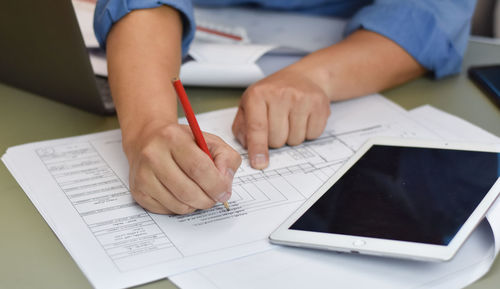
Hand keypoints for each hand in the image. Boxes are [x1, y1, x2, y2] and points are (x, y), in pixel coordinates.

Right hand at [124, 122, 241, 213]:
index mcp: (172, 137)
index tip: (224, 192)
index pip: (199, 168)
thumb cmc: (182, 142)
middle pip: (189, 192)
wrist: (148, 140)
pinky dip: (181, 207)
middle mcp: (153, 155)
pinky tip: (181, 193)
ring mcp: (143, 176)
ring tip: (198, 192)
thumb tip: (225, 183)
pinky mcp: (139, 192)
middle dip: (208, 200)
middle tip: (215, 197)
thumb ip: (226, 158)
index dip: (217, 185)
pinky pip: (168, 210)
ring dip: (196, 205)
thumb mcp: (209, 140)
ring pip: (179, 205)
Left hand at [232, 67, 330, 168]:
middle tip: (277, 124)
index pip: (257, 128)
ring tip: (290, 119)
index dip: (258, 148)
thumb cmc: (272, 94)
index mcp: (258, 94)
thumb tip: (247, 147)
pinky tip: (303, 118)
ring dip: (292, 136)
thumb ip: (243, 127)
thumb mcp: (249, 105)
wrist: (302, 77)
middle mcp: (280, 94)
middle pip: (277, 139)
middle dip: (276, 140)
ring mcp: (301, 98)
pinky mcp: (319, 104)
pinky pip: (312, 135)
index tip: (259, 163)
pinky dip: (307, 132)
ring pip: (295, 140)